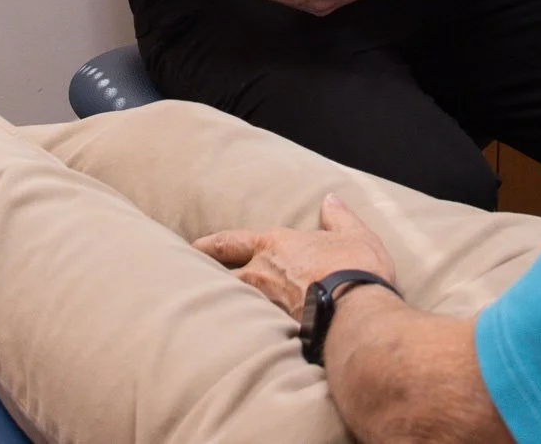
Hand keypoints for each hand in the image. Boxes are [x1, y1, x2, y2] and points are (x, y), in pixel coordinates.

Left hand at [192, 195, 397, 320]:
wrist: (356, 313)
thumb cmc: (355, 270)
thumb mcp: (355, 235)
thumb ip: (340, 218)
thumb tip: (331, 200)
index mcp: (274, 245)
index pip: (230, 241)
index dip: (209, 245)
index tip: (191, 247)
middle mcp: (261, 273)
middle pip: (219, 275)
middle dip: (203, 278)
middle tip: (184, 281)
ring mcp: (262, 304)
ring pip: (228, 302)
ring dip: (218, 304)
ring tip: (203, 311)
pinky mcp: (270, 332)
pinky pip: (245, 329)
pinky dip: (236, 330)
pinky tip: (230, 339)